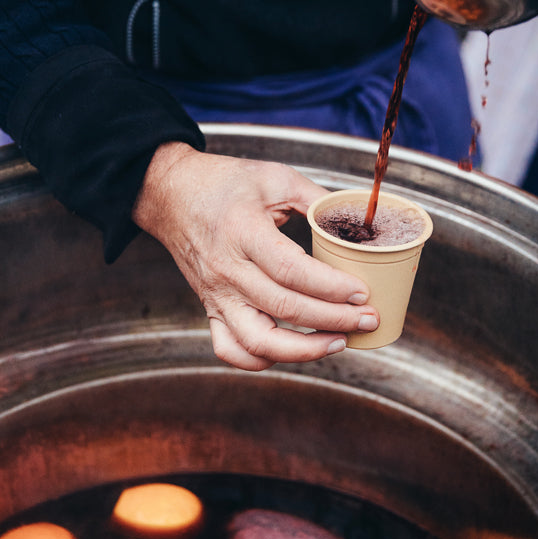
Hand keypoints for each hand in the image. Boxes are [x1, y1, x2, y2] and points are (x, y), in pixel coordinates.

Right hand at [132, 143, 379, 370]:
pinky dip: (260, 361)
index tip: (361, 291)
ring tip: (338, 343)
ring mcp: (215, 294)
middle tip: (367, 318)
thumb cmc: (222, 183)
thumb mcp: (274, 177)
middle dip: (334, 319)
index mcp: (242, 231)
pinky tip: (291, 352)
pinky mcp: (209, 307)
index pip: (291, 271)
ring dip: (303, 350)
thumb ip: (316, 200)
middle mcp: (226, 269)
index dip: (331, 287)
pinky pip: (230, 349)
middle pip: (284, 308)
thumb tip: (357, 223)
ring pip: (258, 341)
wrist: (170, 194)